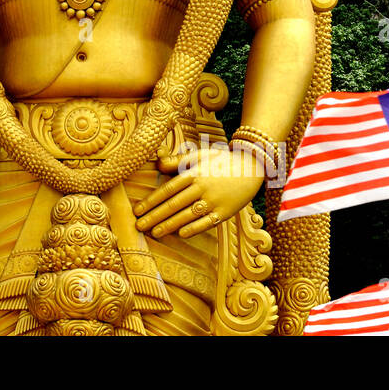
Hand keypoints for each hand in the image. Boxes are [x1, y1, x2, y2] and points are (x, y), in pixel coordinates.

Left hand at [133, 144, 264, 238]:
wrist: (252, 166)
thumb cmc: (220, 160)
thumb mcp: (199, 155)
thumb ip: (177, 161)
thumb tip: (157, 163)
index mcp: (193, 173)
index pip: (167, 190)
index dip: (151, 201)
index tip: (137, 210)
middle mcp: (202, 187)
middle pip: (174, 205)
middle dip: (155, 216)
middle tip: (139, 226)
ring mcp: (214, 201)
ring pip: (187, 215)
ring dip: (169, 225)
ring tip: (155, 232)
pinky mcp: (226, 211)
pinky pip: (207, 222)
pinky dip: (194, 228)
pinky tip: (181, 234)